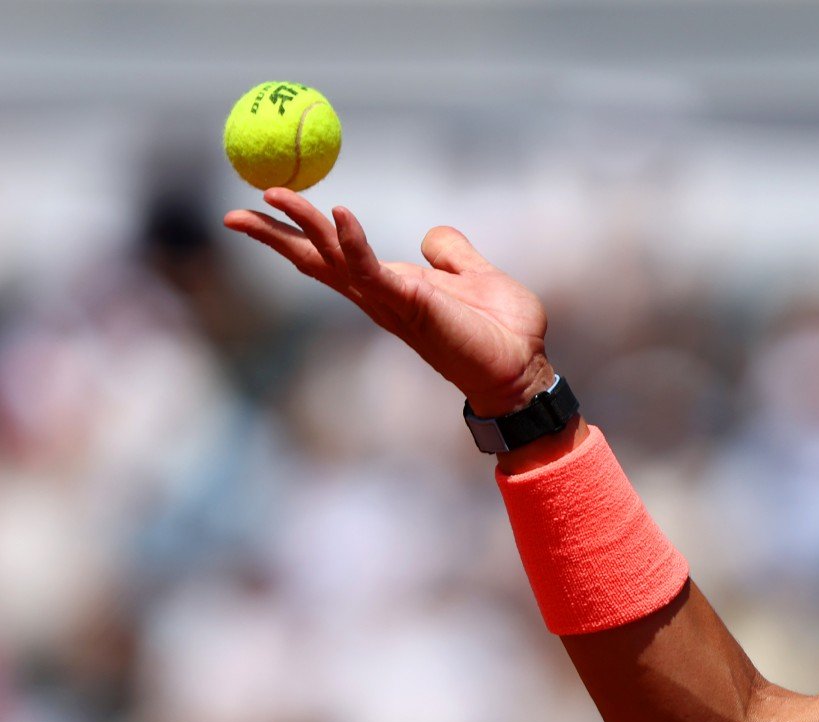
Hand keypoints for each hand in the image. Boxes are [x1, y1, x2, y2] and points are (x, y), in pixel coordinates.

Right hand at [223, 188, 552, 415]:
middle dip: (275, 235)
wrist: (523, 367)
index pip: (333, 256)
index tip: (265, 208)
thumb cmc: (502, 330)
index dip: (299, 234)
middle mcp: (381, 295)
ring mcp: (392, 301)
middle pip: (316, 260)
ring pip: (333, 259)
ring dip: (302, 226)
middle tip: (232, 212)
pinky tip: (337, 214)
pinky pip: (372, 269)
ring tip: (273, 194)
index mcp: (392, 285)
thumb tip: (431, 236)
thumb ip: (451, 253)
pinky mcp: (410, 304)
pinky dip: (352, 241)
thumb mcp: (476, 276)